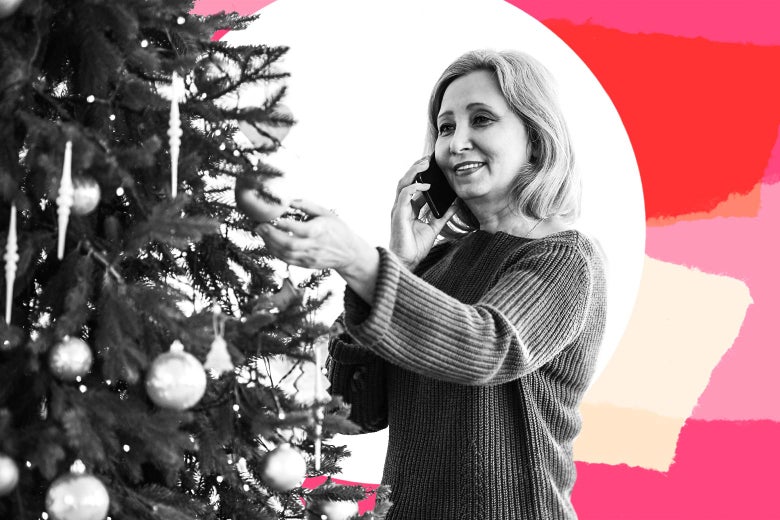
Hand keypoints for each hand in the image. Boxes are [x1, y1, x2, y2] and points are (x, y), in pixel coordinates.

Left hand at [256, 200, 379, 301]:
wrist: (349, 253)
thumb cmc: (337, 229)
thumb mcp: (326, 213)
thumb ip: (307, 206)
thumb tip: (288, 199)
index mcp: (320, 231)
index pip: (298, 229)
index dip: (283, 224)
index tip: (271, 217)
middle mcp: (314, 247)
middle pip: (289, 244)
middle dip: (271, 236)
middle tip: (259, 226)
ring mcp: (310, 258)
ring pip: (285, 254)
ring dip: (270, 244)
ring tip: (261, 233)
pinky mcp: (306, 265)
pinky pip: (287, 260)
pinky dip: (275, 252)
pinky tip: (269, 243)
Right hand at [390, 157, 458, 268]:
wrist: (408, 261)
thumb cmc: (415, 246)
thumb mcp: (434, 227)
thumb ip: (443, 215)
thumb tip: (456, 204)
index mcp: (409, 208)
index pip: (414, 186)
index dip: (422, 175)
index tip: (433, 165)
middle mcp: (402, 206)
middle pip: (407, 180)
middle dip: (417, 168)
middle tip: (429, 158)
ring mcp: (399, 209)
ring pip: (403, 183)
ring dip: (414, 172)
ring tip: (425, 164)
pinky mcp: (398, 214)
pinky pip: (404, 195)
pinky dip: (414, 187)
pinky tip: (426, 185)